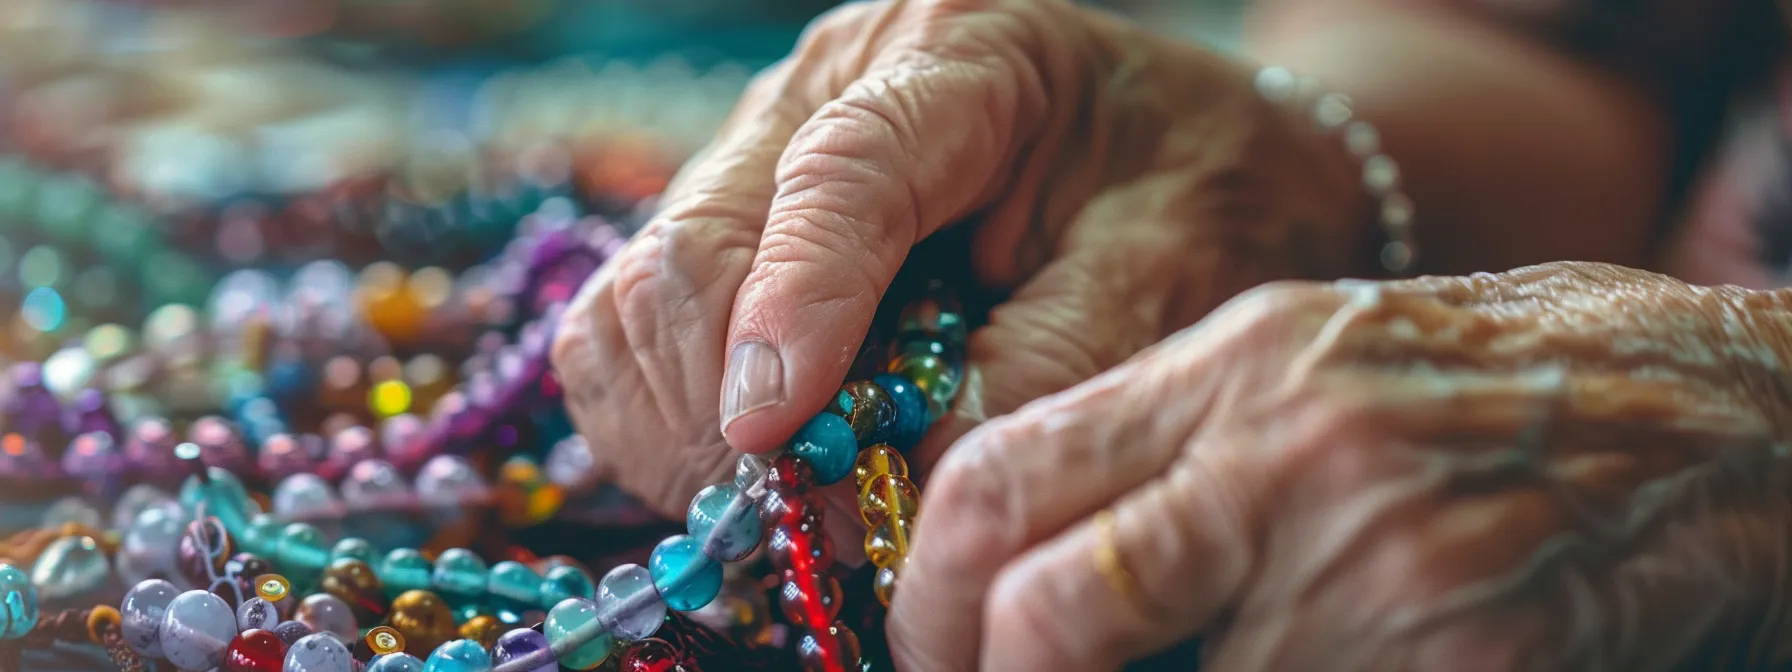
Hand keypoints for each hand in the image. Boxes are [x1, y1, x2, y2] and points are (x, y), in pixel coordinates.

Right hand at [550, 0, 1369, 519]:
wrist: (1198, 152)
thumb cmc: (1200, 191)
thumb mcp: (1172, 268)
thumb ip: (1054, 360)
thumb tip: (913, 481)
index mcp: (958, 57)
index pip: (841, 172)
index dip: (796, 305)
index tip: (774, 432)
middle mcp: (828, 88)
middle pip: (696, 244)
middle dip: (722, 405)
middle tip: (813, 517)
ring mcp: (763, 155)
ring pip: (637, 298)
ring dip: (682, 425)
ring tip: (794, 498)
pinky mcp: (734, 225)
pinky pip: (634, 333)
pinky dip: (667, 420)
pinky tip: (764, 464)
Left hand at [892, 262, 1791, 670]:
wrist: (1686, 423)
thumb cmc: (1456, 395)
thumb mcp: (1291, 369)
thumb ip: (1151, 450)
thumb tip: (1004, 569)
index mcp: (1232, 369)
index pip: (999, 479)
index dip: (929, 595)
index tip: (923, 648)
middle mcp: (1293, 461)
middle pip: (1053, 614)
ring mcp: (1380, 571)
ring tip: (1218, 652)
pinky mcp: (1460, 659)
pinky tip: (1315, 664)